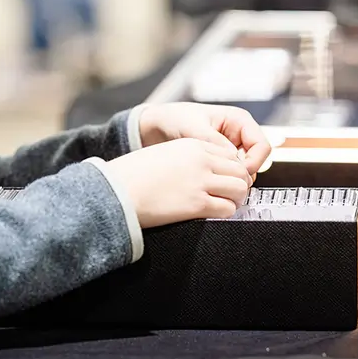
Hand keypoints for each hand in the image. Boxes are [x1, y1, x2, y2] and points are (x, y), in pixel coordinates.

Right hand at [104, 138, 252, 227]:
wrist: (118, 190)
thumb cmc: (134, 175)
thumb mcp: (164, 154)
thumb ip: (187, 159)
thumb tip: (205, 173)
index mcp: (192, 145)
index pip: (229, 154)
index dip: (232, 169)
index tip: (227, 179)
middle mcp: (201, 160)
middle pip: (239, 170)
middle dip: (238, 184)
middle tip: (231, 194)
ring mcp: (200, 181)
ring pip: (239, 189)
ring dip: (235, 198)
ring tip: (225, 204)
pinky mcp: (197, 203)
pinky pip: (227, 208)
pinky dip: (226, 212)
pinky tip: (215, 213)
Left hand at [137, 103, 273, 176]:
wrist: (156, 126)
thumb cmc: (175, 118)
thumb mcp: (194, 127)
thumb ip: (214, 142)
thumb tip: (233, 160)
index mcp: (239, 121)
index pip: (262, 146)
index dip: (253, 162)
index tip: (237, 173)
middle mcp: (239, 136)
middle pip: (256, 162)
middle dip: (242, 174)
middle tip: (224, 181)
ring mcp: (231, 150)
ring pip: (244, 172)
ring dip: (231, 179)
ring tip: (212, 180)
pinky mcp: (220, 163)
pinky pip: (230, 176)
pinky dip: (222, 181)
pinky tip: (208, 182)